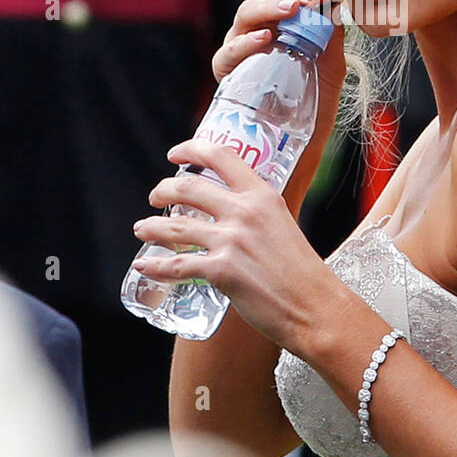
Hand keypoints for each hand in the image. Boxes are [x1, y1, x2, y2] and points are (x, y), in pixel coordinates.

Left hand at [130, 137, 340, 348]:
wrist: (315, 307)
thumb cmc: (303, 273)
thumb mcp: (283, 225)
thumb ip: (258, 214)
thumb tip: (233, 213)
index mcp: (262, 195)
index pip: (221, 155)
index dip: (192, 150)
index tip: (176, 154)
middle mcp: (244, 212)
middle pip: (189, 187)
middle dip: (163, 190)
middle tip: (156, 197)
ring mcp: (231, 240)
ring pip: (175, 226)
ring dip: (152, 227)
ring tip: (142, 229)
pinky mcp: (221, 271)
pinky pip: (177, 264)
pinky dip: (156, 266)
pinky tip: (144, 266)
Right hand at [215, 0, 346, 106]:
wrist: (305, 140)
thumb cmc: (316, 101)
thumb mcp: (332, 65)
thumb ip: (332, 35)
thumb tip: (336, 3)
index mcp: (282, 22)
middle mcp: (258, 28)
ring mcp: (241, 47)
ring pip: (245, 13)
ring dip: (270, 6)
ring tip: (293, 9)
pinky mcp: (228, 72)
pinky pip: (229, 52)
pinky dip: (246, 41)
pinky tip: (265, 38)